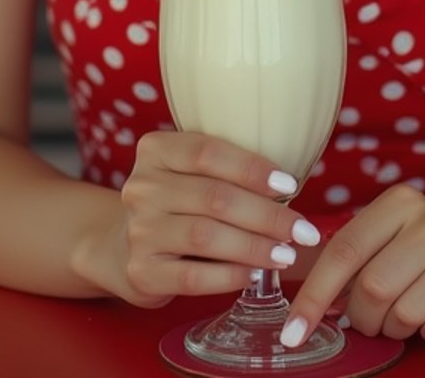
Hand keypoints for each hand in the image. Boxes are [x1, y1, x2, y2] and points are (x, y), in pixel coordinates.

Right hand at [76, 130, 320, 307]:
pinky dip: (229, 275)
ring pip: (206, 236)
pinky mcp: (141, 272)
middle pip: (214, 197)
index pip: (208, 152)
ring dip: (254, 246)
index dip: (252, 168)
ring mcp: (138, 230)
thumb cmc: (175, 202)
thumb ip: (223, 168)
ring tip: (286, 254)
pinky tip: (254, 274)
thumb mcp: (187, 172)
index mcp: (155, 150)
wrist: (121, 246)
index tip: (291, 185)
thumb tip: (290, 184)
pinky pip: (193, 275)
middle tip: (303, 230)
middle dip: (266, 215)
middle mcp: (141, 187)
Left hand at [279, 185, 424, 348]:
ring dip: (396, 328)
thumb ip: (349, 261)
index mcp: (402, 202)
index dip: (314, 295)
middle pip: (372, 288)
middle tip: (373, 319)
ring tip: (412, 312)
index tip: (293, 331)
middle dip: (364, 317)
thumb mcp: (389, 244)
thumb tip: (299, 296)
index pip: (344, 250)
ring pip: (402, 313)